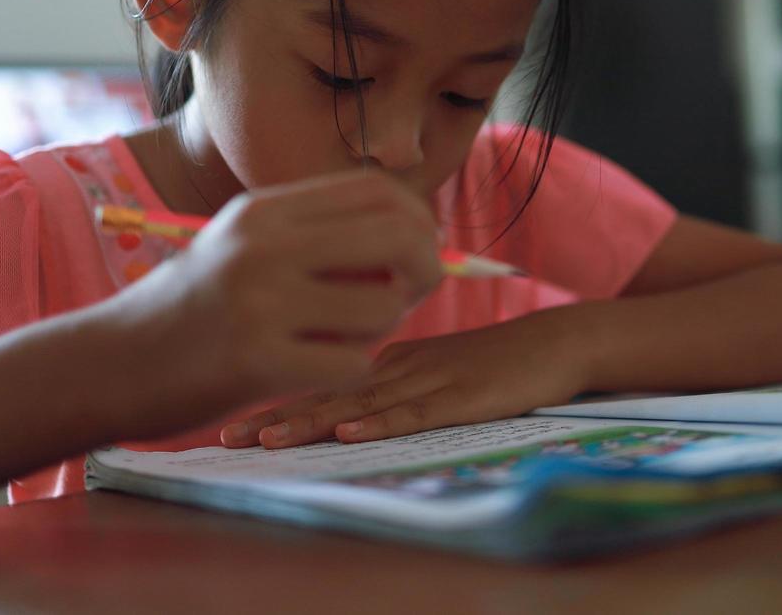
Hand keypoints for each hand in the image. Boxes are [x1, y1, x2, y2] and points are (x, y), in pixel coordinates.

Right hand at [94, 171, 442, 439]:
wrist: (107, 363)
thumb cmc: (190, 308)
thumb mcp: (242, 246)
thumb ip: (315, 235)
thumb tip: (416, 242)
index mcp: (264, 211)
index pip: (376, 191)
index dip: (417, 219)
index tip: (421, 248)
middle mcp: (264, 245)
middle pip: (397, 237)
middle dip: (426, 268)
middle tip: (413, 294)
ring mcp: (260, 301)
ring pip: (384, 306)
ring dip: (381, 329)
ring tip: (344, 337)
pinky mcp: (257, 360)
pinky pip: (354, 364)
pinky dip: (351, 370)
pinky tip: (316, 369)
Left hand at [219, 308, 591, 447]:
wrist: (556, 343)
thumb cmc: (496, 359)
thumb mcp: (436, 365)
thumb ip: (393, 381)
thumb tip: (346, 409)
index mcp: (389, 358)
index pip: (321, 379)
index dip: (274, 399)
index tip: (227, 419)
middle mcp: (399, 366)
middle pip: (327, 392)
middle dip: (274, 416)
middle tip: (225, 437)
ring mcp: (430, 380)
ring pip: (360, 404)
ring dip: (311, 422)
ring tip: (267, 439)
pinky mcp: (463, 397)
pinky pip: (416, 413)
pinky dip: (381, 423)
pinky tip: (351, 432)